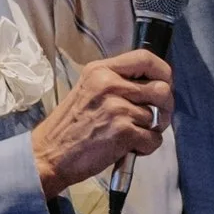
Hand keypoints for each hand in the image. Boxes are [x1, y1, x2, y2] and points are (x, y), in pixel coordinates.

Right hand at [31, 51, 173, 198]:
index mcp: (101, 71)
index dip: (163, 72)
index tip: (164, 85)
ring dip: (150, 131)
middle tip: (153, 120)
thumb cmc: (69, 128)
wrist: (48, 154)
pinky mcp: (122, 131)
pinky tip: (128, 149)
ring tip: (130, 136)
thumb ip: (117, 83)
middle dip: (165, 108)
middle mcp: (110, 85)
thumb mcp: (88, 91)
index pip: (146, 58)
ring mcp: (117, 108)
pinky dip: (146, 148)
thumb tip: (153, 85)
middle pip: (162, 89)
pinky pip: (154, 139)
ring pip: (158, 117)